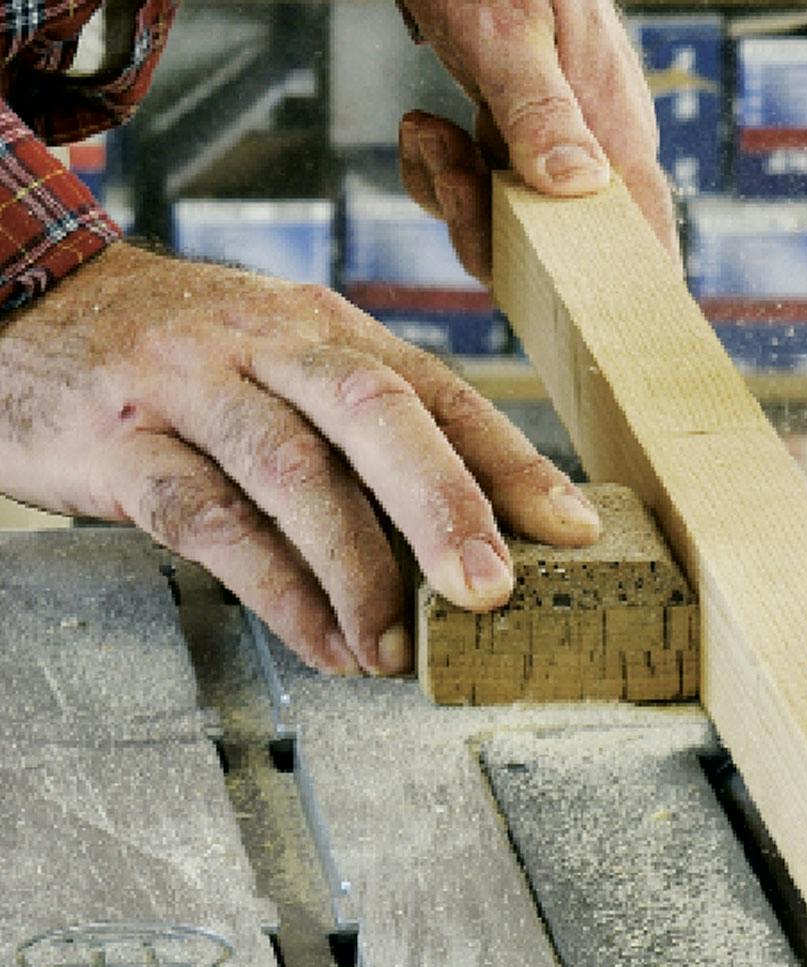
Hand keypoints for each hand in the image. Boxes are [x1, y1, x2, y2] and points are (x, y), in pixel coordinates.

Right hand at [0, 243, 600, 675]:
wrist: (29, 297)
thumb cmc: (188, 351)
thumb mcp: (286, 358)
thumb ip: (365, 428)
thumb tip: (470, 528)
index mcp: (328, 326)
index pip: (439, 391)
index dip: (511, 463)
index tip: (573, 530)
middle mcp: (268, 342)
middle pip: (374, 413)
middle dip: (443, 507)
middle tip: (490, 594)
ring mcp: (189, 386)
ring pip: (292, 473)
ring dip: (358, 573)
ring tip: (396, 650)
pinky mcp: (117, 440)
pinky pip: (206, 520)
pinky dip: (275, 589)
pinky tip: (321, 639)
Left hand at [394, 0, 679, 284]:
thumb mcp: (509, 32)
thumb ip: (539, 111)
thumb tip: (577, 189)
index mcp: (616, 134)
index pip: (646, 248)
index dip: (623, 302)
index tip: (576, 328)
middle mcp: (592, 153)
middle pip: (554, 255)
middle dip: (486, 230)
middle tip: (452, 167)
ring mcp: (549, 147)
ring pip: (505, 227)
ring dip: (453, 195)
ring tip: (430, 131)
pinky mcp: (510, 137)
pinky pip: (475, 192)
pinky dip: (437, 171)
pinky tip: (427, 124)